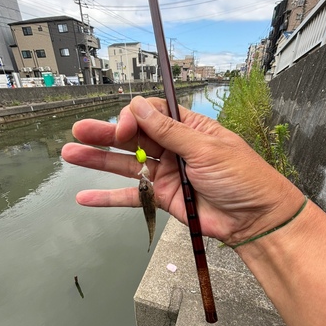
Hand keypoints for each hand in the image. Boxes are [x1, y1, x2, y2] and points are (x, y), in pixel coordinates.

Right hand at [61, 96, 302, 245]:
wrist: (254, 219)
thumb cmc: (241, 177)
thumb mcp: (207, 149)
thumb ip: (170, 131)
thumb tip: (139, 107)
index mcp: (187, 129)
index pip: (150, 114)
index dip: (132, 117)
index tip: (122, 128)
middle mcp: (172, 149)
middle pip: (132, 138)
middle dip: (104, 134)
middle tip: (78, 131)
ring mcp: (165, 174)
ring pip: (126, 165)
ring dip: (98, 160)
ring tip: (71, 154)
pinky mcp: (161, 198)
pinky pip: (131, 196)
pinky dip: (108, 198)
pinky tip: (85, 196)